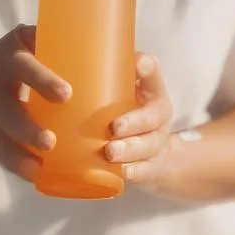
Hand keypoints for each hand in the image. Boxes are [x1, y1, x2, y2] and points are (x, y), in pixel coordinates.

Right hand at [0, 24, 70, 181]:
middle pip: (4, 103)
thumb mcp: (36, 49)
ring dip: (20, 149)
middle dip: (27, 125)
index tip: (68, 95)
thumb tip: (127, 59)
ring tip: (43, 162)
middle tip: (52, 142)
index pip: (24, 63)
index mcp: (11, 50)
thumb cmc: (25, 65)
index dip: (43, 79)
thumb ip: (67, 52)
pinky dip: (14, 163)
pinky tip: (34, 174)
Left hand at [104, 53, 173, 188]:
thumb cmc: (128, 113)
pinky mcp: (153, 168)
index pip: (152, 74)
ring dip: (130, 149)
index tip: (136, 65)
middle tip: (113, 128)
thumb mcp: (121, 92)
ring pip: (148, 146)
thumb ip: (105, 77)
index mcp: (152, 92)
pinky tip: (123, 173)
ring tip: (110, 152)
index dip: (146, 68)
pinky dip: (135, 172)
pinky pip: (147, 171)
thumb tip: (76, 62)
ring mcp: (157, 143)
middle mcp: (159, 116)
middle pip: (151, 118)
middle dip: (133, 122)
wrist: (155, 153)